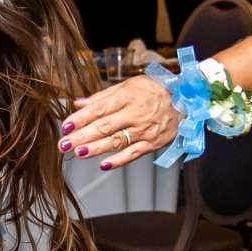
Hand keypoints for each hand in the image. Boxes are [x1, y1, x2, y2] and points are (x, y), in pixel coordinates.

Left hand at [64, 73, 178, 170]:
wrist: (186, 100)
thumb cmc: (154, 91)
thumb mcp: (128, 85)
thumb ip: (102, 96)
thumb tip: (78, 104)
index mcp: (128, 96)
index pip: (100, 109)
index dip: (81, 119)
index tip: (66, 126)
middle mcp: (136, 113)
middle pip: (105, 126)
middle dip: (83, 136)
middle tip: (64, 144)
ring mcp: (145, 130)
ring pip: (117, 141)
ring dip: (96, 148)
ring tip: (79, 152)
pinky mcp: (153, 143)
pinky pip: (134, 154)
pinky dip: (119, 161)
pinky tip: (104, 164)